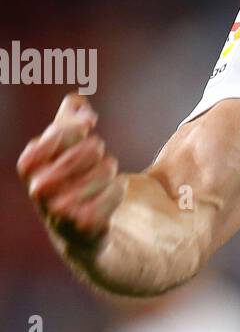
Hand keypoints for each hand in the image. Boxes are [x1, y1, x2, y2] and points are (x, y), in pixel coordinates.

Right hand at [17, 93, 123, 251]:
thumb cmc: (70, 181)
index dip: (79, 127)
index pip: (60, 131)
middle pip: (91, 149)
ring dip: (109, 173)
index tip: (87, 126)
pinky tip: (106, 199)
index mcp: (29, 166)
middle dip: (99, 153)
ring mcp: (60, 209)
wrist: (77, 231)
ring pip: (107, 169)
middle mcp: (39, 189)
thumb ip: (69, 119)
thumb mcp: (63, 149)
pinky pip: (117, 190)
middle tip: (92, 165)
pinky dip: (118, 190)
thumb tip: (77, 100)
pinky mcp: (85, 225)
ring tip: (98, 184)